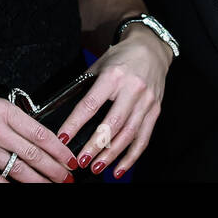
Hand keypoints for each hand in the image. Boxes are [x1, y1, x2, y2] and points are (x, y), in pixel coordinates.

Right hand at [0, 82, 77, 182]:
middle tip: (68, 177)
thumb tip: (33, 133)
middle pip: (32, 153)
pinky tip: (20, 189)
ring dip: (37, 180)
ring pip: (17, 168)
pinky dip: (8, 185)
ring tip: (51, 186)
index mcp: (4, 110)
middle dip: (54, 168)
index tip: (70, 158)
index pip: (39, 133)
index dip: (58, 149)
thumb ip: (11, 116)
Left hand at [56, 25, 170, 178]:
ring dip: (112, 155)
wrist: (152, 48)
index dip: (75, 124)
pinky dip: (132, 156)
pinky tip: (119, 169)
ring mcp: (146, 101)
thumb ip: (86, 86)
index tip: (63, 139)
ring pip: (129, 134)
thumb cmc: (122, 56)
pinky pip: (143, 138)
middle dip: (95, 145)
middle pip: (112, 123)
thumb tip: (65, 113)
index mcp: (113, 76)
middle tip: (81, 161)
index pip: (91, 104)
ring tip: (96, 167)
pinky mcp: (155, 110)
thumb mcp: (100, 65)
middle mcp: (132, 88)